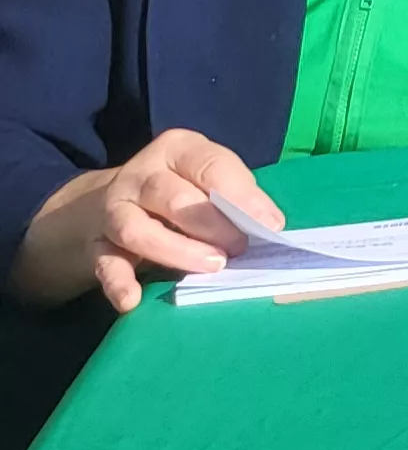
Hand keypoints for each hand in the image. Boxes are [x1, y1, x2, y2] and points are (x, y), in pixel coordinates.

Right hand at [8, 130, 278, 312]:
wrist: (106, 202)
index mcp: (177, 150)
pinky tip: (132, 300)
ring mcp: (114, 209)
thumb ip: (236, 197)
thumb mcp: (208, 180)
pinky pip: (105, 263)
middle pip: (174, 197)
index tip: (269, 225)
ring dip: (177, 251)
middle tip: (240, 248)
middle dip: (212, 224)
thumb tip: (268, 225)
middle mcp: (141, 175)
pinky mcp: (96, 244)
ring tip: (212, 266)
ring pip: (138, 230)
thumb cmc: (180, 190)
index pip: (210, 165)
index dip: (241, 196)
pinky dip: (118, 283)